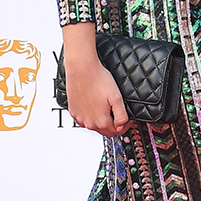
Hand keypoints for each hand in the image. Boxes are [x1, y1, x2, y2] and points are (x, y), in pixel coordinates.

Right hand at [61, 22, 128, 136]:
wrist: (81, 69)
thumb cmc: (98, 80)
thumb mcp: (117, 98)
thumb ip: (121, 116)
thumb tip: (121, 127)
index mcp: (101, 122)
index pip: (117, 131)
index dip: (124, 125)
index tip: (126, 118)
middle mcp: (89, 123)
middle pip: (105, 131)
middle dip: (112, 124)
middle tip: (115, 110)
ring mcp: (79, 118)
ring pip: (94, 125)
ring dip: (100, 120)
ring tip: (104, 105)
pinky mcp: (73, 111)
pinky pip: (83, 119)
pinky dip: (89, 115)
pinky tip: (93, 104)